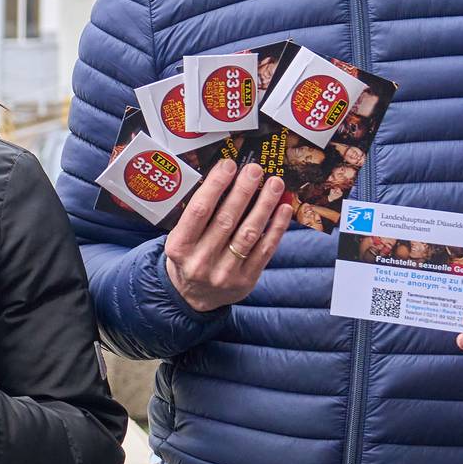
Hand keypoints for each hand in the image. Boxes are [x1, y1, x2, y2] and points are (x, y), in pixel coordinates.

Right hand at [163, 160, 294, 312]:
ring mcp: (224, 272)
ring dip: (264, 205)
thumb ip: (198, 216)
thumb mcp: (181, 238)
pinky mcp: (245, 280)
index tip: (229, 165)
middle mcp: (200, 261)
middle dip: (244, 190)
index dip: (216, 185)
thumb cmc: (188, 257)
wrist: (191, 297)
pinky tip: (282, 209)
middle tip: (255, 170)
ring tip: (274, 184)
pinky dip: (276, 227)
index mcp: (179, 247)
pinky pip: (264, 249)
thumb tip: (226, 181)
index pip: (199, 210)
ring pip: (248, 233)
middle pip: (226, 219)